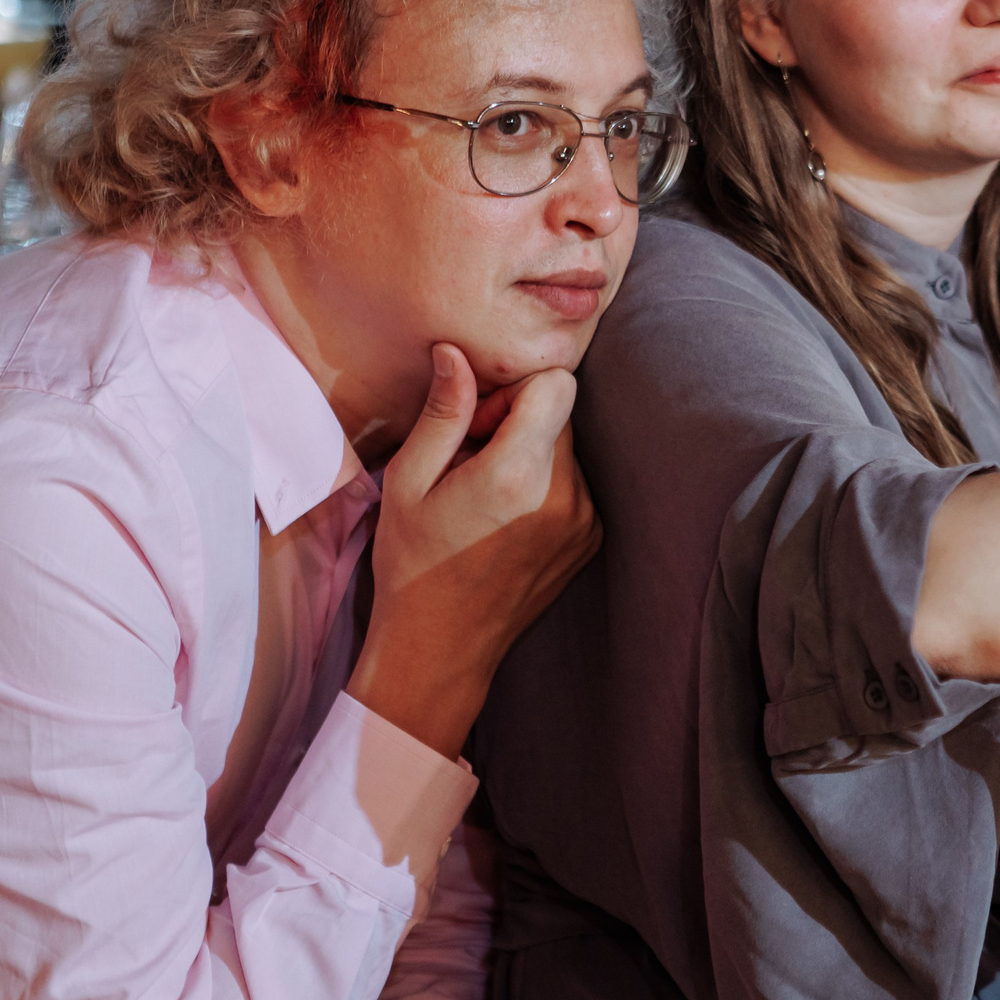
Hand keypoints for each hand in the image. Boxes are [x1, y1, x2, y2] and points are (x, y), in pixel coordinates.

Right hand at [347, 343, 600, 757]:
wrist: (441, 648)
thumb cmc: (413, 563)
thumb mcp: (408, 481)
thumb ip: (443, 412)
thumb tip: (456, 352)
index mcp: (520, 475)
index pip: (557, 384)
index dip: (514, 391)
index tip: (476, 424)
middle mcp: (567, 496)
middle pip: (562, 414)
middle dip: (518, 420)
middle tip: (471, 459)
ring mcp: (586, 522)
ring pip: (568, 448)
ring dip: (531, 453)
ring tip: (485, 494)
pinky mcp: (591, 539)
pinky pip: (575, 483)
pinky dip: (544, 484)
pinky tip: (504, 518)